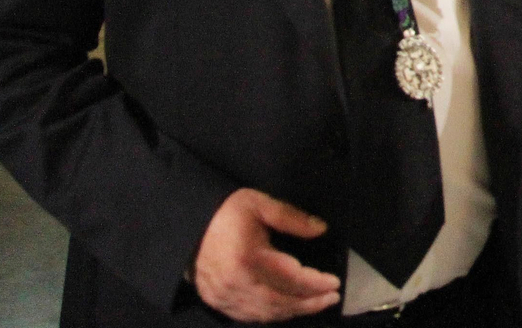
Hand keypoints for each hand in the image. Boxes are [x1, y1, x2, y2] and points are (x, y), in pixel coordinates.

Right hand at [193, 189, 339, 321]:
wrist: (186, 227)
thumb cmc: (224, 213)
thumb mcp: (259, 204)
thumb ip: (291, 217)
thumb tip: (321, 229)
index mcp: (249, 259)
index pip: (292, 279)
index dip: (316, 283)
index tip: (335, 282)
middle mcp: (237, 284)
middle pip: (281, 302)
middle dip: (310, 302)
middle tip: (332, 298)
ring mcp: (225, 297)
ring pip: (266, 313)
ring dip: (294, 311)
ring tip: (315, 303)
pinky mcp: (217, 303)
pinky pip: (249, 316)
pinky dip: (272, 315)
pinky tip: (286, 308)